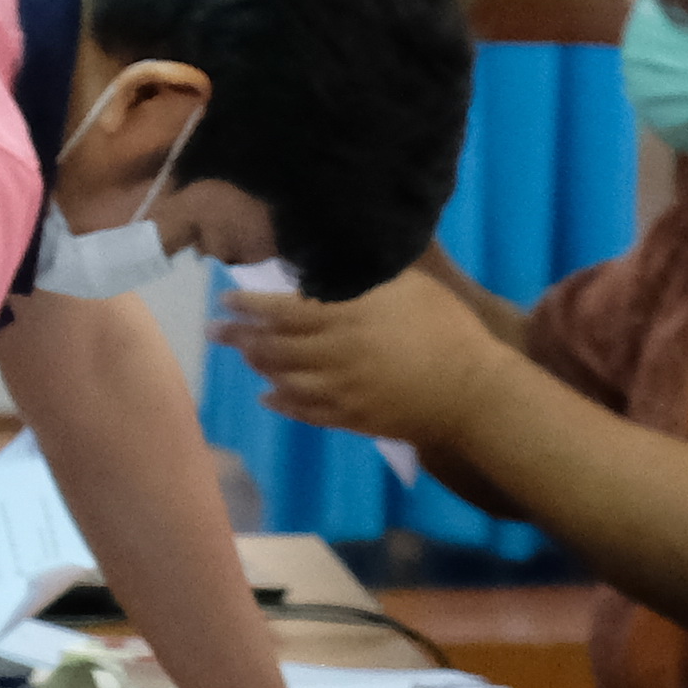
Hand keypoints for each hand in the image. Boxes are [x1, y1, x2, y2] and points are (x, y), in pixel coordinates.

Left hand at [218, 270, 510, 454]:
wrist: (473, 391)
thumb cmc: (444, 326)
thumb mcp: (405, 285)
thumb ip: (359, 279)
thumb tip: (322, 269)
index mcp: (345, 316)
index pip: (281, 310)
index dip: (248, 305)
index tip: (226, 298)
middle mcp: (333, 354)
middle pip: (272, 346)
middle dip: (238, 337)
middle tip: (214, 330)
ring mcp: (340, 390)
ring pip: (283, 379)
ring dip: (257, 366)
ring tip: (242, 355)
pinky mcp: (350, 418)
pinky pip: (304, 411)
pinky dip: (280, 403)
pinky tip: (267, 395)